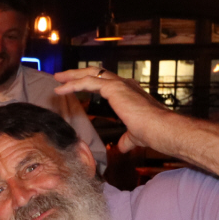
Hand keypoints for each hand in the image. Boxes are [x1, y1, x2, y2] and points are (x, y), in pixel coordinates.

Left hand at [52, 66, 167, 154]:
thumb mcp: (135, 136)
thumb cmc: (152, 132)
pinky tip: (61, 89)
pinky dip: (73, 84)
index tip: (76, 84)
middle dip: (77, 73)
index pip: (105, 82)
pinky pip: (88, 82)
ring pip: (90, 73)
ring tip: (57, 78)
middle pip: (96, 72)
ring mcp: (119, 84)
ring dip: (72, 76)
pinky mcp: (114, 88)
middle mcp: (124, 84)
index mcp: (129, 92)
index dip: (90, 82)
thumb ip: (126, 139)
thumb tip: (122, 147)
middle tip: (61, 76)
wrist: (160, 129)